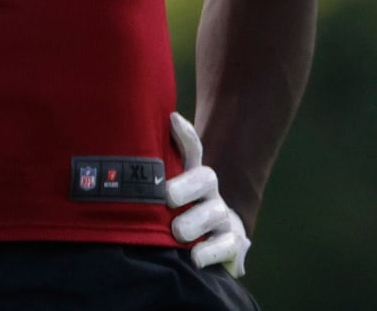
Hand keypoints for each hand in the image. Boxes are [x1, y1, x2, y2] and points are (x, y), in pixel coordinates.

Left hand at [166, 111, 250, 277]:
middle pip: (205, 178)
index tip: (172, 120)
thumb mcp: (166, 200)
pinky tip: (194, 257)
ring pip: (214, 212)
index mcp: (194, 181)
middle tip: (168, 197)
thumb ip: (155, 178)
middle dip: (186, 185)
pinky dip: (210, 251)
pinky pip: (225, 245)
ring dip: (195, 221)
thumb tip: (144, 137)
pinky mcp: (232, 245)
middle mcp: (210, 195)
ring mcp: (223, 219)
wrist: (212, 252)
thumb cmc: (181, 223)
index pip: (192, 152)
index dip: (185, 135)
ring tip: (178, 232)